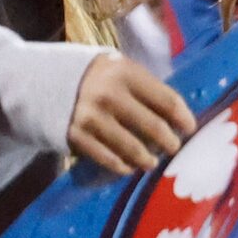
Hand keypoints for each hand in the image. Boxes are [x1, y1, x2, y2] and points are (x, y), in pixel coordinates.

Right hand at [69, 55, 196, 173]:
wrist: (47, 82)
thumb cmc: (99, 78)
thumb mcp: (122, 70)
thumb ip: (148, 88)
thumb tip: (180, 117)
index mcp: (126, 73)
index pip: (166, 100)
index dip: (183, 118)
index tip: (190, 128)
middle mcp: (109, 95)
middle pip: (154, 126)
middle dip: (169, 142)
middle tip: (173, 147)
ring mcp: (92, 117)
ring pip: (133, 148)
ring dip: (148, 159)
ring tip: (152, 162)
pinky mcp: (77, 137)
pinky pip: (109, 159)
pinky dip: (123, 166)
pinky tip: (129, 167)